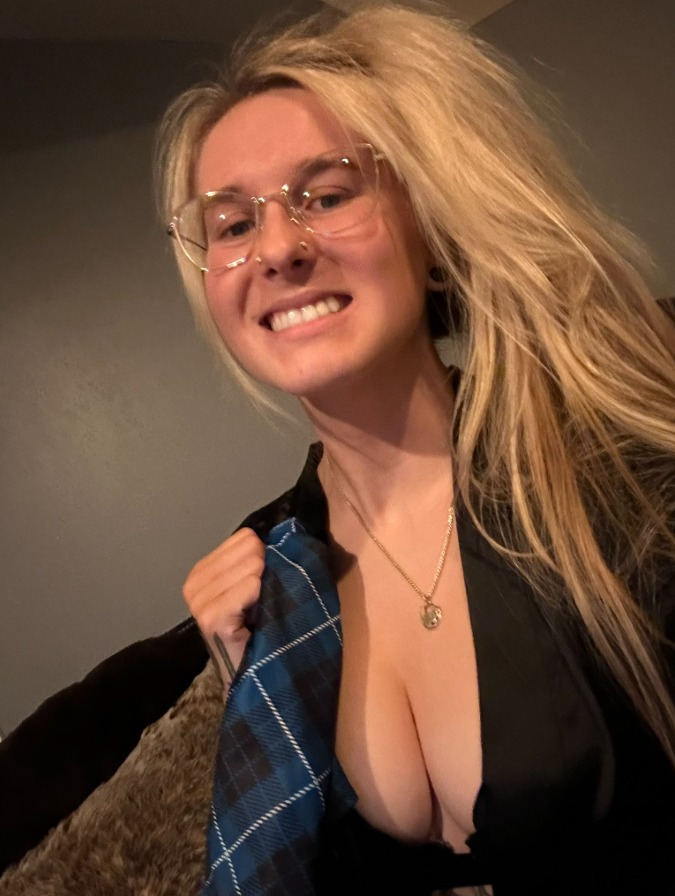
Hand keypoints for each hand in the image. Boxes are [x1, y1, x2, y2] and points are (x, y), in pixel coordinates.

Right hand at [183, 527, 264, 694]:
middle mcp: (193, 584)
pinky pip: (249, 587)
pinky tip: (258, 615)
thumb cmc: (257, 630)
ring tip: (262, 611)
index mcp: (201, 572)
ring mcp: (199, 603)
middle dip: (267, 571)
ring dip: (267, 586)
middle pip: (249, 548)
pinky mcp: (210, 619)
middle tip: (265, 601)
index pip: (244, 538)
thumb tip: (275, 536)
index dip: (265, 557)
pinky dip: (260, 597)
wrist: (254, 678)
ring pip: (252, 566)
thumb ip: (254, 559)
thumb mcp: (252, 587)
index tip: (265, 585)